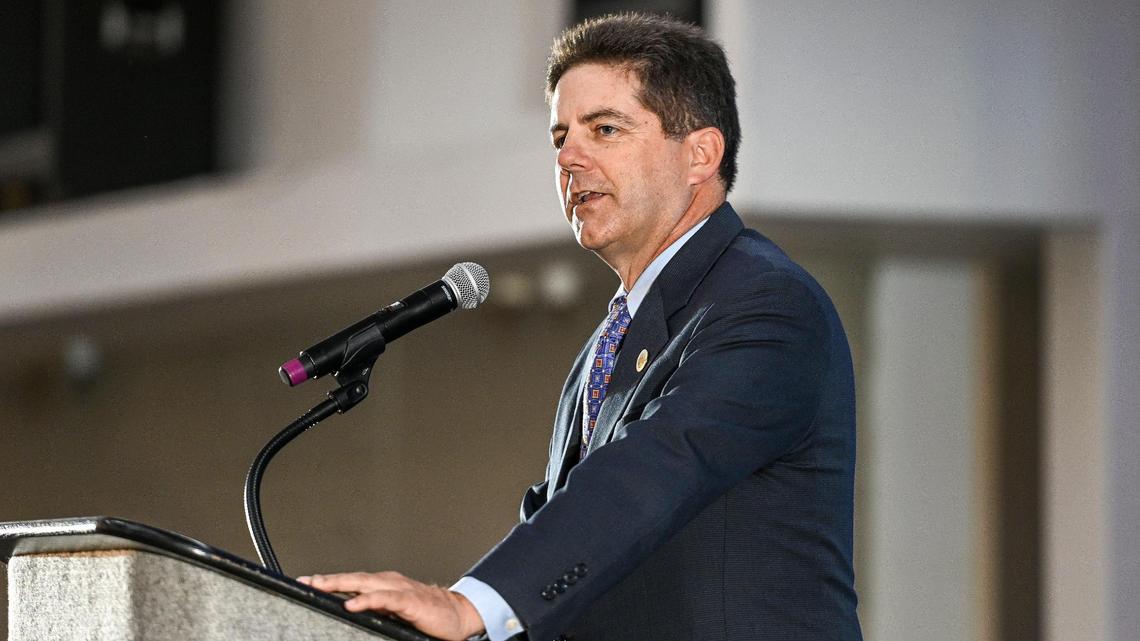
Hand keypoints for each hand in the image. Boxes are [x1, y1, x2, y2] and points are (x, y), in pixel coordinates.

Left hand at [296, 571, 483, 640]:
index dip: (330, 581)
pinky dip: (367, 600)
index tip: (307, 582)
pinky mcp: (410, 601)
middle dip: (328, 580)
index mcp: (385, 585)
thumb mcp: (395, 613)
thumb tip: (350, 611)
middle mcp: (390, 582)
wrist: (458, 615)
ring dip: (341, 584)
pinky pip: (385, 599)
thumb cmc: (427, 614)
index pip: (353, 581)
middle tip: (306, 581)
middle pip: (354, 578)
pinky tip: (352, 604)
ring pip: (365, 583)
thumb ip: (376, 610)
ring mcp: (400, 590)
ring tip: (320, 587)